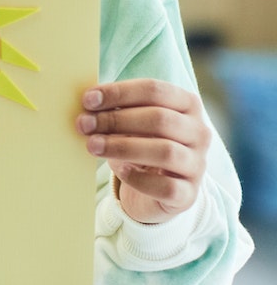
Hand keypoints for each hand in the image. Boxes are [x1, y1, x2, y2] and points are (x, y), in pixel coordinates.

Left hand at [77, 79, 210, 223]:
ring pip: (166, 151)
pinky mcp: (188, 194)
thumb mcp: (130, 121)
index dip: (119, 93)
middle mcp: (199, 133)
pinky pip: (166, 186)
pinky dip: (139, 178)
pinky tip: (120, 171)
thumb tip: (88, 103)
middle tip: (85, 124)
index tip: (88, 100)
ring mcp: (197, 165)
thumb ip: (114, 108)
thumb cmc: (138, 142)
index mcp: (187, 104)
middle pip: (160, 119)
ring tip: (92, 146)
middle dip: (117, 120)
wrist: (154, 189)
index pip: (155, 90)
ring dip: (123, 147)